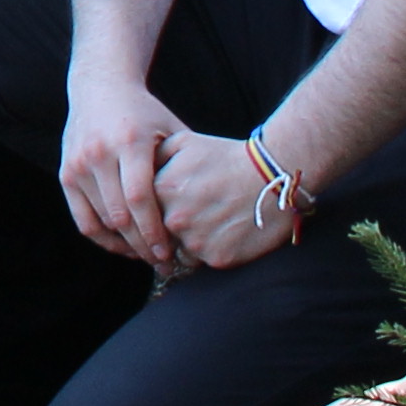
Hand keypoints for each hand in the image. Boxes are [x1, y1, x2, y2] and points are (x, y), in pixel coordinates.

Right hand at [58, 77, 186, 267]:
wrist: (100, 88)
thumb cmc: (144, 113)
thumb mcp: (170, 130)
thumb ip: (184, 166)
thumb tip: (208, 209)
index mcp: (128, 141)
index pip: (139, 199)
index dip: (154, 231)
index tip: (170, 252)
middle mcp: (99, 153)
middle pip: (120, 215)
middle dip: (143, 245)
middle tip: (162, 263)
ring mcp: (78, 164)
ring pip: (101, 220)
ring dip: (125, 245)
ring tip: (147, 256)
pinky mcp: (66, 173)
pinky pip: (82, 218)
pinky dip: (102, 237)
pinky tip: (122, 244)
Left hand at [153, 123, 308, 270]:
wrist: (273, 177)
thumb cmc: (227, 157)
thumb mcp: (183, 143)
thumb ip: (151, 157)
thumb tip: (132, 171)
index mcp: (160, 189)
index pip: (140, 212)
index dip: (150, 212)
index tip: (162, 209)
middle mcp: (174, 218)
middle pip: (157, 235)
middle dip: (166, 231)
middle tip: (187, 219)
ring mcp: (195, 241)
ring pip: (178, 252)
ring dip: (186, 244)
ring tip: (207, 225)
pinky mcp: (217, 258)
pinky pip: (202, 262)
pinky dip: (208, 252)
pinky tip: (222, 235)